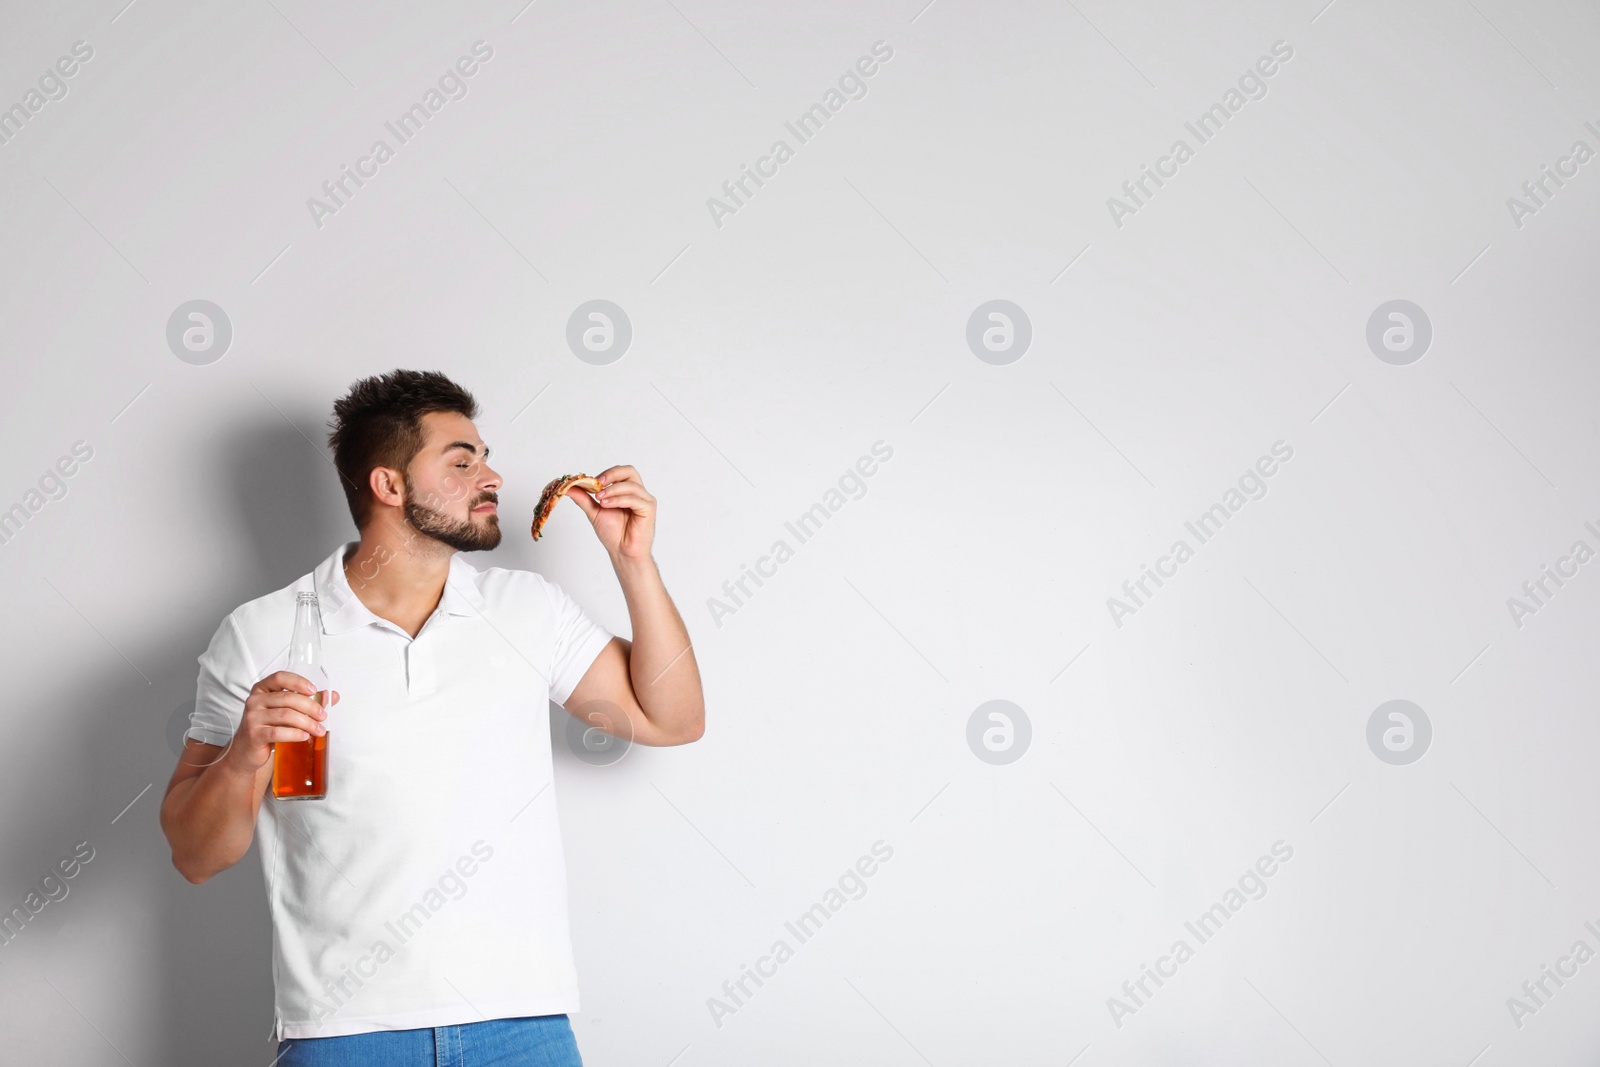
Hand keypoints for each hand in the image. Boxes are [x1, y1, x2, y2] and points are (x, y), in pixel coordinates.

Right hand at [221, 671, 337, 775]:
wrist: (248, 751)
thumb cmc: (269, 727)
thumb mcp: (285, 711)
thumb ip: (308, 701)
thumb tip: (333, 695)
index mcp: (262, 689)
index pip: (280, 677)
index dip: (298, 682)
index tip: (314, 690)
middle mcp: (254, 700)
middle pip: (287, 698)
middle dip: (310, 707)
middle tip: (323, 716)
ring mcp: (252, 717)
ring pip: (285, 715)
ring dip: (307, 722)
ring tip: (319, 730)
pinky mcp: (253, 734)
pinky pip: (278, 732)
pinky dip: (295, 734)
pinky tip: (305, 736)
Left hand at [567, 464, 655, 560]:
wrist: (622, 552)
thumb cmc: (613, 534)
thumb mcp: (595, 511)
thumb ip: (584, 498)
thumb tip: (568, 487)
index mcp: (628, 491)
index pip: (621, 472)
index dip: (607, 473)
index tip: (592, 482)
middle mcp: (638, 493)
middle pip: (629, 471)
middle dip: (612, 474)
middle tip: (597, 483)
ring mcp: (645, 500)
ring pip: (630, 485)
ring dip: (612, 490)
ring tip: (600, 500)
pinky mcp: (649, 509)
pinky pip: (634, 498)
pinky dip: (618, 500)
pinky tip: (607, 505)